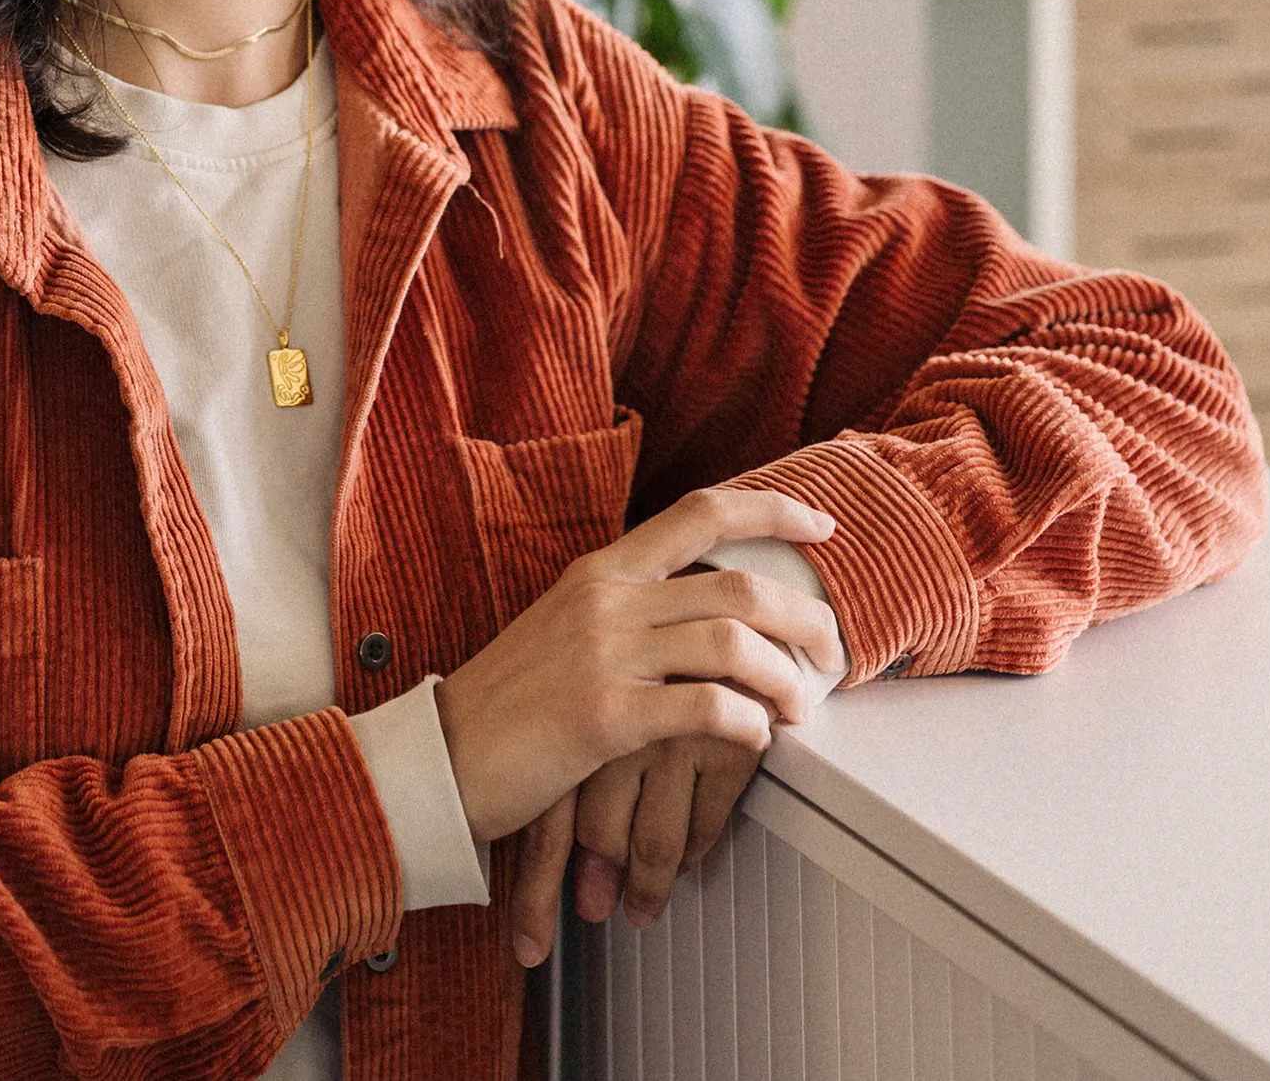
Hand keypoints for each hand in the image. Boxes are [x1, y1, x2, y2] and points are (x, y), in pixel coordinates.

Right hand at [433, 488, 838, 927]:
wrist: (438, 758)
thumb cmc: (507, 706)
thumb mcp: (566, 632)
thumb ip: (629, 612)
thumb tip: (706, 615)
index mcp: (600, 573)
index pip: (700, 512)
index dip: (773, 511)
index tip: (824, 526)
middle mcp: (605, 601)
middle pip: (737, 584)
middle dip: (805, 617)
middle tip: (832, 651)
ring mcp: (603, 656)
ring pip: (732, 643)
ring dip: (786, 679)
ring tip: (800, 708)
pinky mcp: (602, 717)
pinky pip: (705, 708)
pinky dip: (748, 724)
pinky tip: (754, 739)